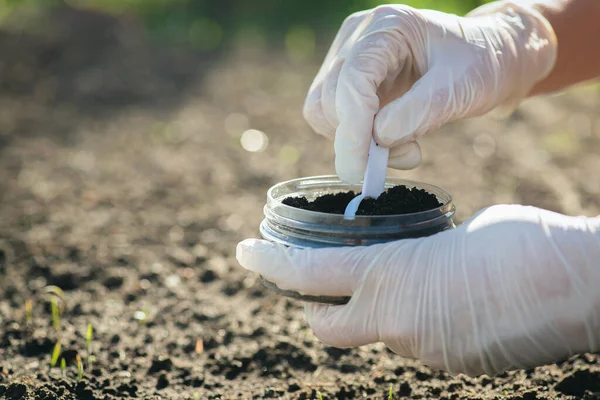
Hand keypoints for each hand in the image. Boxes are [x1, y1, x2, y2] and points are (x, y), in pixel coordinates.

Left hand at [237, 205, 599, 375]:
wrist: (580, 287)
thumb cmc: (521, 244)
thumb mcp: (453, 236)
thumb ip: (417, 253)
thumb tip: (410, 264)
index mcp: (391, 277)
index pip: (306, 275)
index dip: (268, 264)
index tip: (243, 252)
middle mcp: (396, 323)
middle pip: (323, 324)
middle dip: (308, 305)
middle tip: (312, 278)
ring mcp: (422, 352)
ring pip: (372, 334)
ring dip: (369, 312)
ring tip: (394, 280)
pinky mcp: (450, 366)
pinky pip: (412, 345)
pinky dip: (409, 324)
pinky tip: (436, 302)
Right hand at [303, 1, 556, 183]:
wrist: (489, 58)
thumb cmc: (482, 64)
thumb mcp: (462, 86)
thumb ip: (421, 111)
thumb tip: (378, 138)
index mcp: (388, 26)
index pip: (352, 78)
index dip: (352, 128)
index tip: (361, 169)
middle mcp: (359, 38)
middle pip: (328, 99)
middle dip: (357, 140)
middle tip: (406, 157)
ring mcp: (350, 59)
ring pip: (323, 112)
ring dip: (356, 144)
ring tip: (405, 148)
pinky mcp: (350, 84)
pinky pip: (334, 120)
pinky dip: (357, 142)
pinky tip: (393, 142)